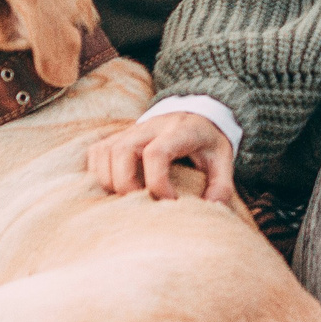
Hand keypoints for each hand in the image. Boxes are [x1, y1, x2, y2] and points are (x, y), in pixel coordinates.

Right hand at [85, 113, 235, 201]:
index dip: (157, 182)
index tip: (170, 201)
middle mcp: (150, 127)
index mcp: (179, 131)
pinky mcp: (119, 136)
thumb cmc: (207, 141)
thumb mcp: (223, 158)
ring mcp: (131, 130)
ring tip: (126, 199)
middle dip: (125, 183)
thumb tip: (212, 209)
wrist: (196, 113)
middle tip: (141, 203)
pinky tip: (113, 189)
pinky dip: (98, 172)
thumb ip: (221, 185)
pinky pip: (97, 151)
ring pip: (104, 151)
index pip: (157, 153)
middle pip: (122, 150)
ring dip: (108, 180)